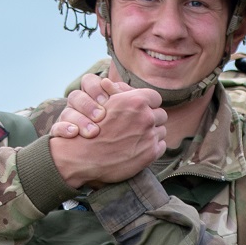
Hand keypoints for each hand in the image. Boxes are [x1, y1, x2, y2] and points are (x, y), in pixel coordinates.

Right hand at [48, 75, 166, 187]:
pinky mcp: (151, 153)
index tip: (144, 109)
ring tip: (137, 138)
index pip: (155, 97)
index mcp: (136, 100)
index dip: (149, 103)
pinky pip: (161, 146)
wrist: (84, 156)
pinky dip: (152, 147)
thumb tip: (122, 87)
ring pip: (161, 131)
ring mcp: (150, 135)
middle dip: (152, 119)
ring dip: (152, 133)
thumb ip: (118, 93)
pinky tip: (139, 149)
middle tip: (139, 125)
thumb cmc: (91, 127)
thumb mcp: (103, 102)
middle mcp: (146, 116)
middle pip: (161, 114)